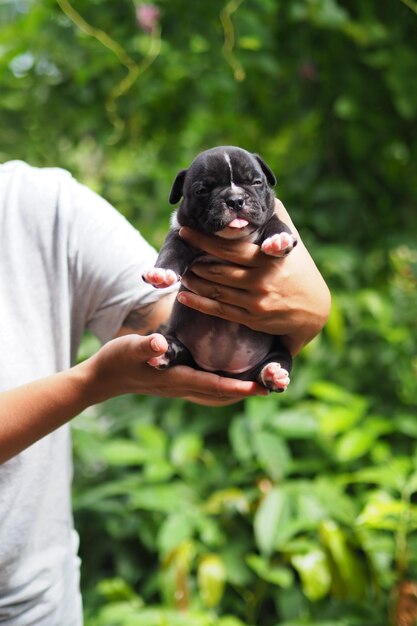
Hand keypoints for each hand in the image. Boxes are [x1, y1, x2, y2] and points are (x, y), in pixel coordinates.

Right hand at [85, 333, 266, 405]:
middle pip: (220, 394)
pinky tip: (231, 376)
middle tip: (272, 386)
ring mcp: (179, 387)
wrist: (102, 378)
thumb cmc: (116, 360)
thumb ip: (145, 347)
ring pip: (215, 393)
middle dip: (246, 391)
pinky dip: (223, 386)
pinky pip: (206, 388)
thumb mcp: (129, 349)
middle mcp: (182, 386)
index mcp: (176, 378)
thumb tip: (160, 344)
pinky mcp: (176, 382)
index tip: (260, 386)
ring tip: (260, 383)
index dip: (237, 387)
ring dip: (238, 391)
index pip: (212, 385)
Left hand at [177, 200, 330, 354]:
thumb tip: (263, 191)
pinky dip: (198, 303)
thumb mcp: (293, 241)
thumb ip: (277, 217)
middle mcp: (261, 281)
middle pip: (217, 271)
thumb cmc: (299, 269)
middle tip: (182, 252)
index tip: (184, 230)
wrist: (314, 310)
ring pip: (215, 291)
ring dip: (194, 281)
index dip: (203, 240)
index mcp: (268, 259)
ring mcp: (255, 302)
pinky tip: (184, 296)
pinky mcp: (252, 320)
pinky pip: (219, 311)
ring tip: (183, 272)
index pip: (228, 248)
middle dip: (195, 262)